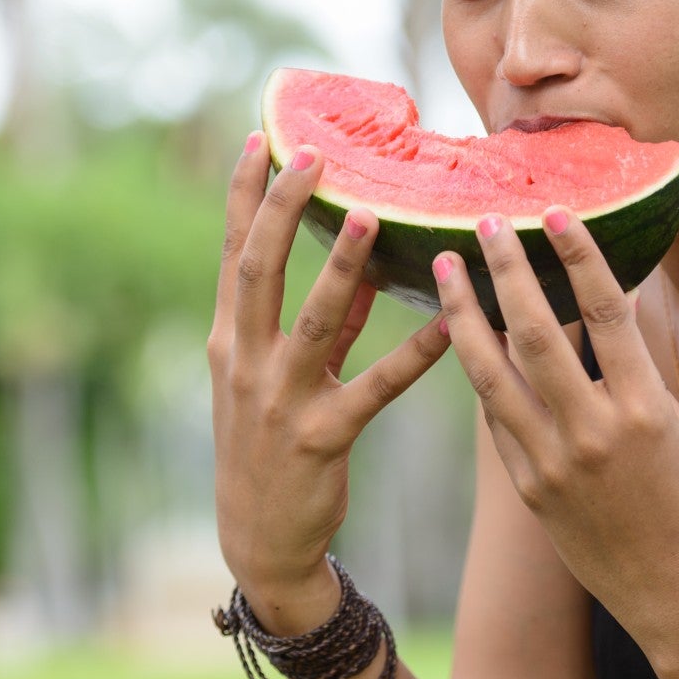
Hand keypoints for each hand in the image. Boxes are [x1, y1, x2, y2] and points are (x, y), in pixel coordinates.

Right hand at [208, 133, 450, 627]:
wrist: (258, 542)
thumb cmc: (269, 448)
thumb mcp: (272, 379)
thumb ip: (316, 323)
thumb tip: (361, 266)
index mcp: (228, 341)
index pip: (233, 253)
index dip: (244, 196)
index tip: (260, 137)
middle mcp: (245, 362)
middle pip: (260, 270)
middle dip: (283, 209)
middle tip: (312, 155)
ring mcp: (280, 401)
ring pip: (315, 320)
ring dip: (343, 267)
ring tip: (372, 215)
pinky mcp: (323, 438)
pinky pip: (375, 388)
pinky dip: (414, 355)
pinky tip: (450, 326)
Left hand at [433, 208, 678, 643]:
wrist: (676, 592)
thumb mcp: (674, 425)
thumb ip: (633, 369)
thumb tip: (602, 300)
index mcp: (646, 407)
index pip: (607, 312)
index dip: (579, 254)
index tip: (556, 210)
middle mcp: (596, 432)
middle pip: (537, 334)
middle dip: (506, 272)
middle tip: (484, 222)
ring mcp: (554, 463)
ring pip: (493, 374)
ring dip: (463, 315)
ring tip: (447, 269)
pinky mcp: (528, 488)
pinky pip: (496, 416)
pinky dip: (481, 372)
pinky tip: (464, 336)